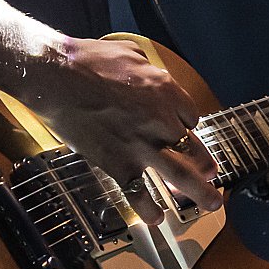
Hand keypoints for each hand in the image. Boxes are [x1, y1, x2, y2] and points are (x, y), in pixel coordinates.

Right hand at [21, 36, 221, 224]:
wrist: (56, 77)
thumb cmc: (88, 59)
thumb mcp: (128, 51)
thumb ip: (147, 68)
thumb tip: (149, 75)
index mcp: (165, 90)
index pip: (190, 115)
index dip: (186, 123)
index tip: (182, 129)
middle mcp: (160, 120)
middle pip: (193, 147)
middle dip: (204, 163)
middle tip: (210, 172)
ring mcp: (141, 146)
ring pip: (181, 176)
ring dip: (200, 193)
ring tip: (211, 204)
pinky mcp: (118, 164)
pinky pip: (140, 193)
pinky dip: (149, 208)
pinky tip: (155, 217)